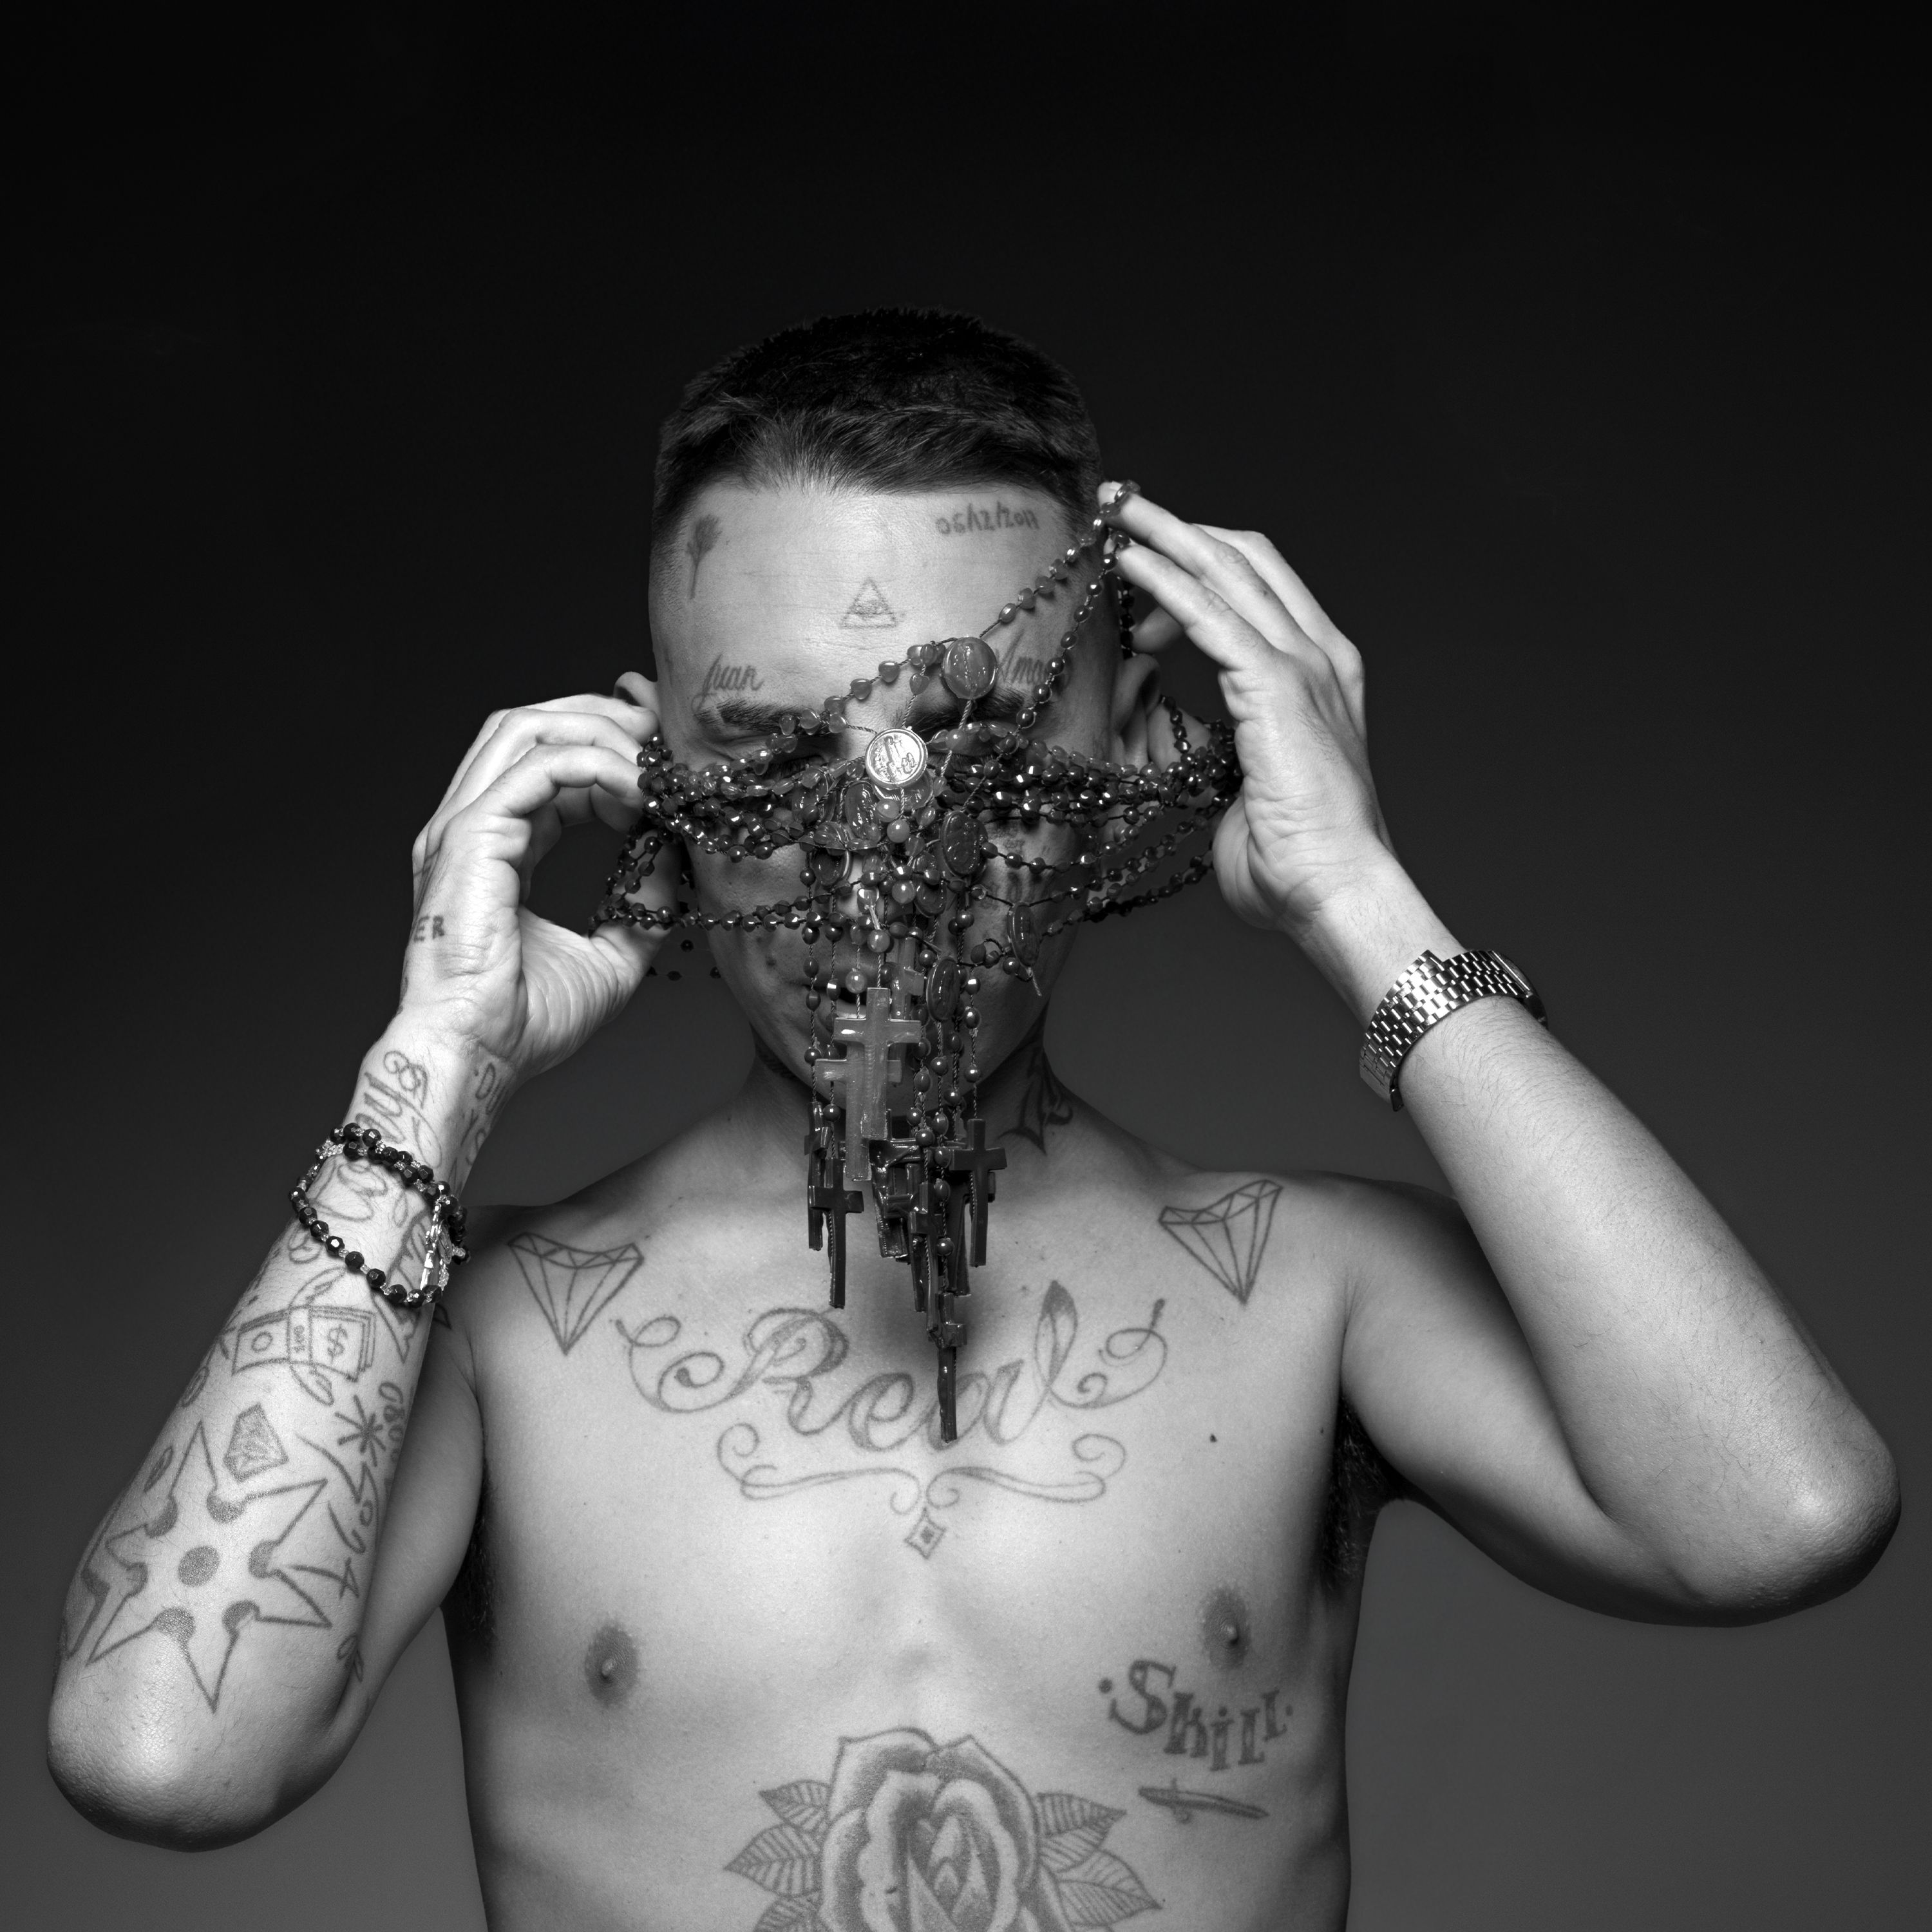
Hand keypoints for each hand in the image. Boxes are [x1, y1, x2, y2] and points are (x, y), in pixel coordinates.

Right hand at [400, 672, 673, 1082]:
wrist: (481, 1056)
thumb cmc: (527, 1022)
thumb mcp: (611, 955)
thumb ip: (643, 904)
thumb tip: (677, 858)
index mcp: (497, 848)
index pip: (549, 765)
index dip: (608, 750)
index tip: (666, 765)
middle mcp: (473, 827)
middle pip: (531, 726)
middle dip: (603, 717)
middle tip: (664, 735)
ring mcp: (464, 827)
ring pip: (526, 730)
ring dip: (599, 731)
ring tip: (654, 760)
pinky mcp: (470, 836)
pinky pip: (538, 769)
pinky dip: (595, 765)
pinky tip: (639, 789)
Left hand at [1106, 488, 1395, 944]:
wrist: (1337, 889)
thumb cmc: (1293, 859)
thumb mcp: (1242, 784)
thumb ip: (1210, 744)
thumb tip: (1161, 725)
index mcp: (1322, 675)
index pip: (1262, 585)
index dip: (1204, 556)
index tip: (1146, 554)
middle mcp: (1321, 657)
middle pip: (1245, 559)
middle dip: (1180, 525)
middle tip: (1123, 507)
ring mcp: (1304, 667)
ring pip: (1227, 572)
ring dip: (1165, 534)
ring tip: (1115, 511)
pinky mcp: (1277, 687)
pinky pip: (1211, 616)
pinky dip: (1166, 581)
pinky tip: (1128, 563)